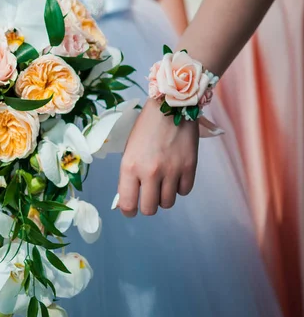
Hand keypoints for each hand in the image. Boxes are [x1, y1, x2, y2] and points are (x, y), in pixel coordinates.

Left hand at [117, 99, 198, 216]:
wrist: (170, 106)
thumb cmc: (145, 129)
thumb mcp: (129, 151)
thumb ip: (128, 176)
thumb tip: (127, 199)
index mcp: (130, 167)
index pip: (127, 204)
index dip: (128, 210)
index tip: (130, 208)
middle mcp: (150, 172)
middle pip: (149, 209)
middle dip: (147, 206)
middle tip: (147, 197)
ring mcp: (172, 171)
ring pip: (168, 203)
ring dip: (163, 197)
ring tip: (161, 183)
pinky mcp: (190, 167)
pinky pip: (184, 191)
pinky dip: (179, 187)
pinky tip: (175, 175)